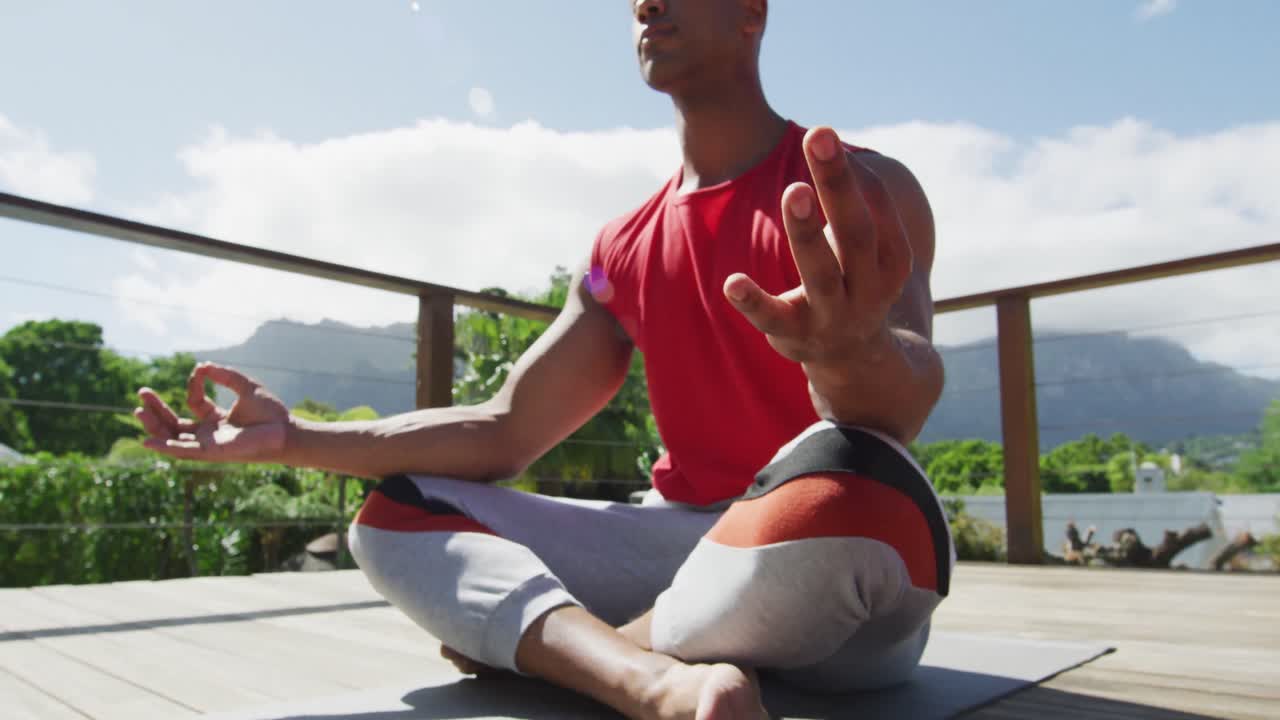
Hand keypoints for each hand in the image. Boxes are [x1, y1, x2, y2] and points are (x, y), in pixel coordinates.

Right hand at [135, 362, 289, 461]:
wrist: (285, 431)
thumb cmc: (271, 412)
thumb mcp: (246, 386)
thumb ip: (225, 376)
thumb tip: (202, 365)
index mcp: (217, 419)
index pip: (194, 403)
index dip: (193, 386)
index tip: (200, 370)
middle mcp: (210, 434)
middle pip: (174, 425)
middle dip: (156, 411)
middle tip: (141, 394)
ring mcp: (209, 444)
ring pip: (174, 438)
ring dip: (154, 427)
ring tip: (138, 411)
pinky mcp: (211, 453)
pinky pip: (184, 451)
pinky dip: (165, 447)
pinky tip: (147, 441)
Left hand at [724, 127, 912, 377]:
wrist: (855, 360)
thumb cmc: (853, 282)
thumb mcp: (865, 248)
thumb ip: (852, 203)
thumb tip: (826, 143)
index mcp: (891, 261)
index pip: (877, 209)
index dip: (853, 174)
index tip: (823, 136)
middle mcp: (868, 289)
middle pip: (856, 232)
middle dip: (838, 184)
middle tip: (820, 135)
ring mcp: (832, 316)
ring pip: (821, 274)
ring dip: (807, 232)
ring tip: (792, 190)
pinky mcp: (794, 336)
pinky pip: (772, 318)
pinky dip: (753, 301)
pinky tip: (732, 282)